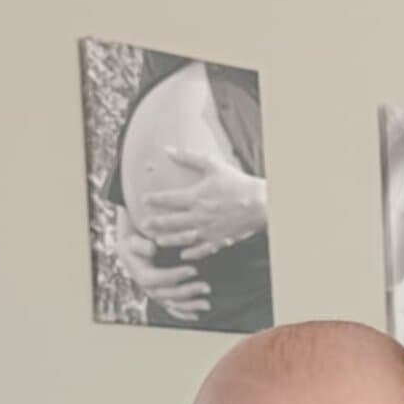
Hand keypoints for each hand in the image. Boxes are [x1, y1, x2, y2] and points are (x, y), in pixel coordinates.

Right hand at [113, 201, 212, 320]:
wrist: (130, 249)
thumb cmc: (134, 241)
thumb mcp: (132, 239)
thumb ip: (140, 244)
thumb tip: (152, 249)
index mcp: (141, 274)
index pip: (157, 279)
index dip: (175, 275)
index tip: (194, 270)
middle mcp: (148, 288)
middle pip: (167, 295)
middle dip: (188, 291)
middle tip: (207, 287)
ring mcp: (155, 294)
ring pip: (172, 305)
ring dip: (190, 306)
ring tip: (207, 305)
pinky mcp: (160, 297)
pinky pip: (171, 309)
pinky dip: (183, 314)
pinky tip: (196, 316)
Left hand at [133, 150, 266, 260]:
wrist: (259, 203)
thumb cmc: (236, 182)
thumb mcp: (212, 165)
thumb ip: (188, 158)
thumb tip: (167, 150)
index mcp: (195, 197)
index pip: (168, 199)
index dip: (153, 199)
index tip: (143, 200)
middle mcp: (198, 216)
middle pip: (170, 221)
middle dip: (156, 223)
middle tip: (144, 224)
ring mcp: (208, 231)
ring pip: (182, 238)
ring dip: (168, 240)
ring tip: (157, 240)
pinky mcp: (218, 240)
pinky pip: (201, 250)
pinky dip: (190, 253)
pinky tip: (183, 254)